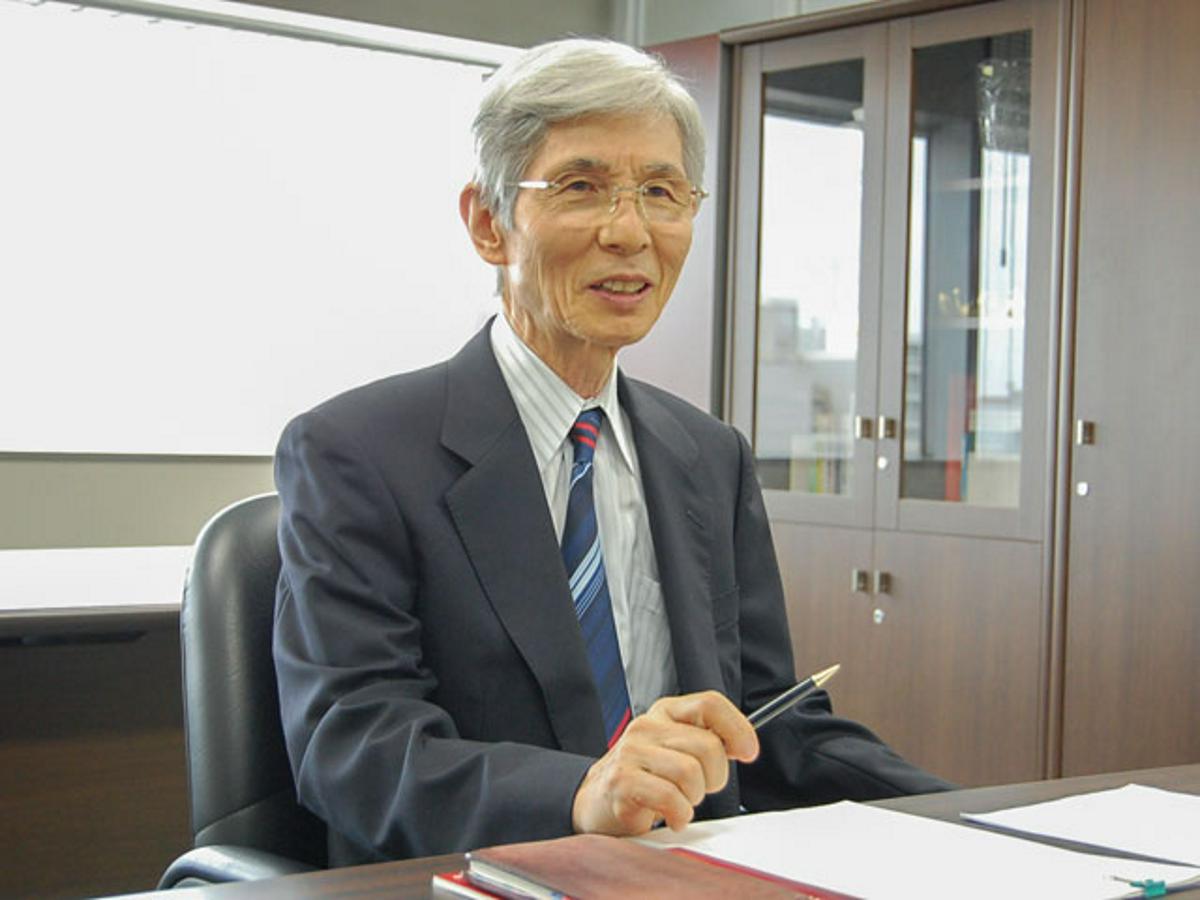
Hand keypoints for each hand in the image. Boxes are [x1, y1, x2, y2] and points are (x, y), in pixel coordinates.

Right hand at [570, 690, 758, 835]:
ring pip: (691, 773)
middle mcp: (647, 726)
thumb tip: (745, 745)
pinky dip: (680, 814)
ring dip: (693, 798)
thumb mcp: (675, 750)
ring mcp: (631, 752)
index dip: (737, 728)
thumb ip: (706, 741)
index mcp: (665, 713)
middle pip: (708, 746)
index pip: (710, 703)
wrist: (595, 801)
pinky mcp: (622, 781)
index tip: (747, 751)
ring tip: (679, 802)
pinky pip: (671, 798)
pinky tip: (671, 816)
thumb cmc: (644, 778)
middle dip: (714, 778)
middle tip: (698, 790)